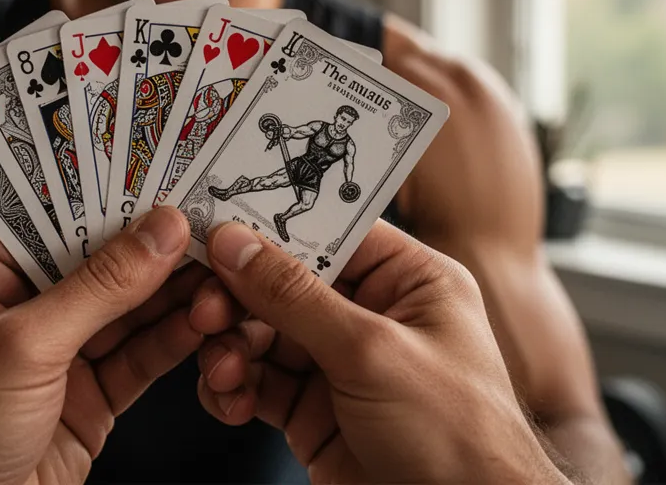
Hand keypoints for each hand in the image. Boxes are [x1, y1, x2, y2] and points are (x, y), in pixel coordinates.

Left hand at [0, 207, 203, 484]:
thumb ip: (98, 288)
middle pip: (99, 262)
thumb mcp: (21, 347)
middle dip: (154, 248)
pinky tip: (204, 320)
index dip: (109, 197)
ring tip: (218, 276)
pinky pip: (139, 357)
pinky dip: (174, 339)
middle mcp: (17, 310)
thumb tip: (161, 232)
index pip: (52, 218)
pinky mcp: (87, 398)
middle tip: (208, 224)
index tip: (164, 177)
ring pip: (128, 310)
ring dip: (174, 295)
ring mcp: (55, 355)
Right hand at [189, 220, 569, 484]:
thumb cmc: (459, 438)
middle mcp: (372, 315)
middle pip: (284, 283)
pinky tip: (231, 397)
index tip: (218, 228)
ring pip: (261, 333)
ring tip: (223, 367)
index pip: (330, 232)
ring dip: (230, 346)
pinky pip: (257, 381)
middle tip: (207, 310)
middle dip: (238, 297)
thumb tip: (237, 246)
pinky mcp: (314, 409)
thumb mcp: (372, 353)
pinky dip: (234, 386)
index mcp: (408, 281)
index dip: (273, 229)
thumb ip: (296, 297)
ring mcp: (340, 364)